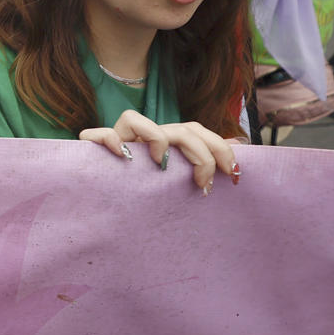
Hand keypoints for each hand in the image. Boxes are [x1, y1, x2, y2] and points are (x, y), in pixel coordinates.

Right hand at [78, 112, 242, 195]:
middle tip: (205, 184)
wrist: (104, 216)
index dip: (220, 147)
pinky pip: (98, 135)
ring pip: (132, 119)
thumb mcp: (181, 183)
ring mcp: (116, 143)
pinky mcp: (92, 151)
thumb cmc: (145, 198)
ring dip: (157, 140)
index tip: (235, 175)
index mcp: (163, 145)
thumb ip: (207, 161)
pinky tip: (124, 158)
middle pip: (177, 127)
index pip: (196, 131)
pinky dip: (110, 141)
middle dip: (202, 152)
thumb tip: (241, 144)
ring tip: (163, 166)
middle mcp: (142, 141)